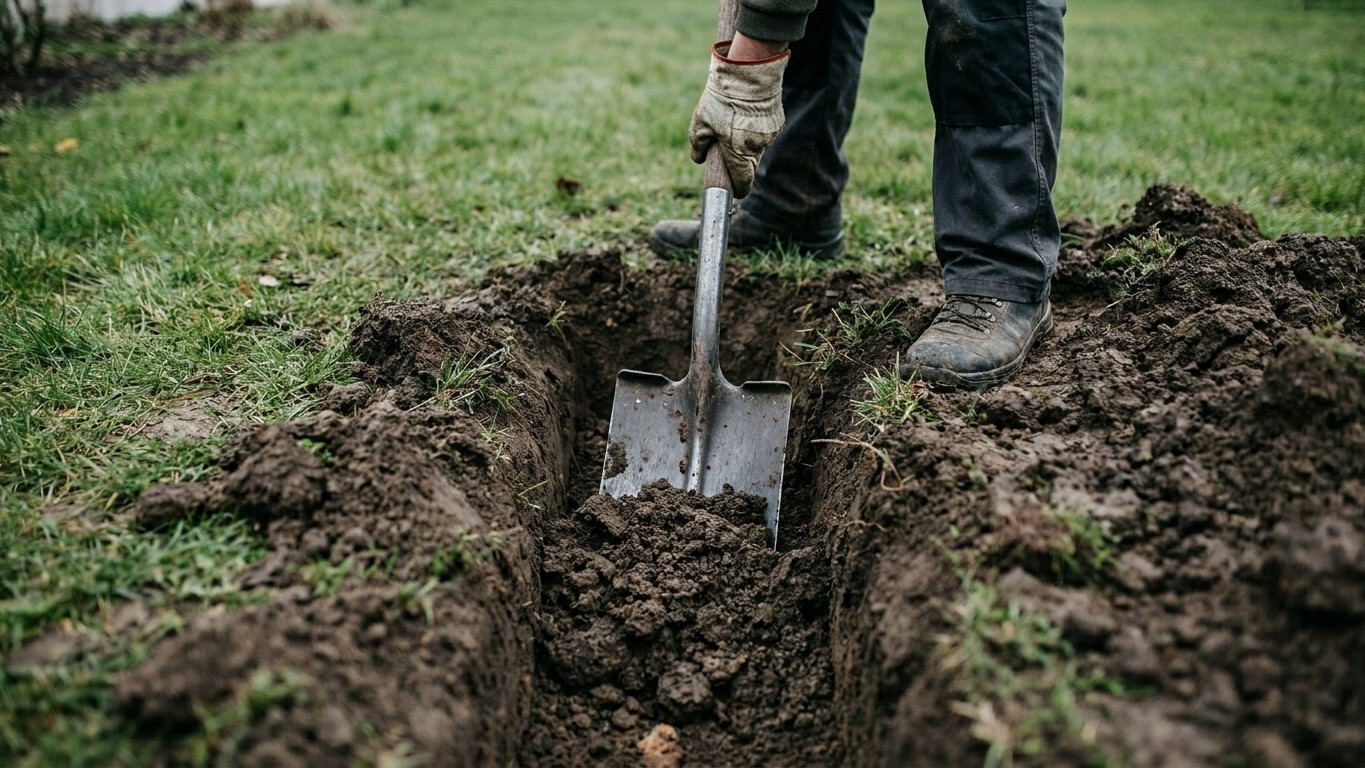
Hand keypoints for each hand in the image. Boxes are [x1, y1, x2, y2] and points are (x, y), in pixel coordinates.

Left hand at [687, 37, 788, 197]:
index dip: (739, 189)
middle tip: (727, 149)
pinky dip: (756, 128)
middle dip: (740, 163)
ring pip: (757, 147)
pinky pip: (765, 132)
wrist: (748, 72)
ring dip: (747, 142)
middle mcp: (757, 148)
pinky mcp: (777, 121)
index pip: (744, 182)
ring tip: (735, 122)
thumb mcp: (700, 122)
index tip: (735, 191)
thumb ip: (698, 145)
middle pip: (750, 166)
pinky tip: (747, 113)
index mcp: (738, 153)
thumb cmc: (721, 99)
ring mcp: (770, 134)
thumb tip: (699, 158)